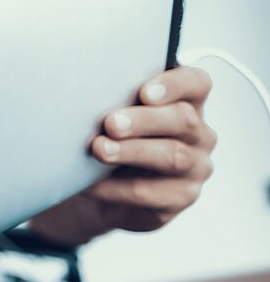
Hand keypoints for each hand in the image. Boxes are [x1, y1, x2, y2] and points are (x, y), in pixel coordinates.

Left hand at [29, 66, 216, 244]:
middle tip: (111, 123)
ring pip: (171, 156)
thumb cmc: (115, 143)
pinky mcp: (180, 197)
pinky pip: (150, 192)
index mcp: (187, 103)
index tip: (144, 92)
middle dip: (144, 121)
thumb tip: (82, 100)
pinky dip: (115, 187)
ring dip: (132, 152)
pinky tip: (92, 183)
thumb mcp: (116, 120)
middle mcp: (198, 134)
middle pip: (183, 120)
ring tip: (100, 149)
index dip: (175, 85)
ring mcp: (194, 168)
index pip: (197, 84)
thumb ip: (114, 106)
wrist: (108, 193)